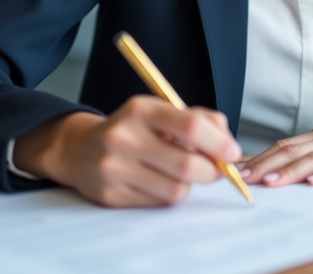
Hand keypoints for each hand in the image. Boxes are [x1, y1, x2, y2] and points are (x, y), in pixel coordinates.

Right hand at [13, 96, 241, 206]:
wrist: (80, 150)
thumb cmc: (132, 128)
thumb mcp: (160, 111)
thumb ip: (198, 119)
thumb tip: (228, 143)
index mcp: (141, 109)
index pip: (190, 126)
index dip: (219, 143)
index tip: (232, 153)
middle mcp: (124, 137)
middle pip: (187, 164)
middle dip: (212, 171)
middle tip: (216, 170)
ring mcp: (114, 168)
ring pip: (176, 189)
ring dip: (189, 184)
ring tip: (181, 172)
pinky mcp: (111, 195)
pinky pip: (158, 203)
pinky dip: (168, 195)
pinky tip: (159, 181)